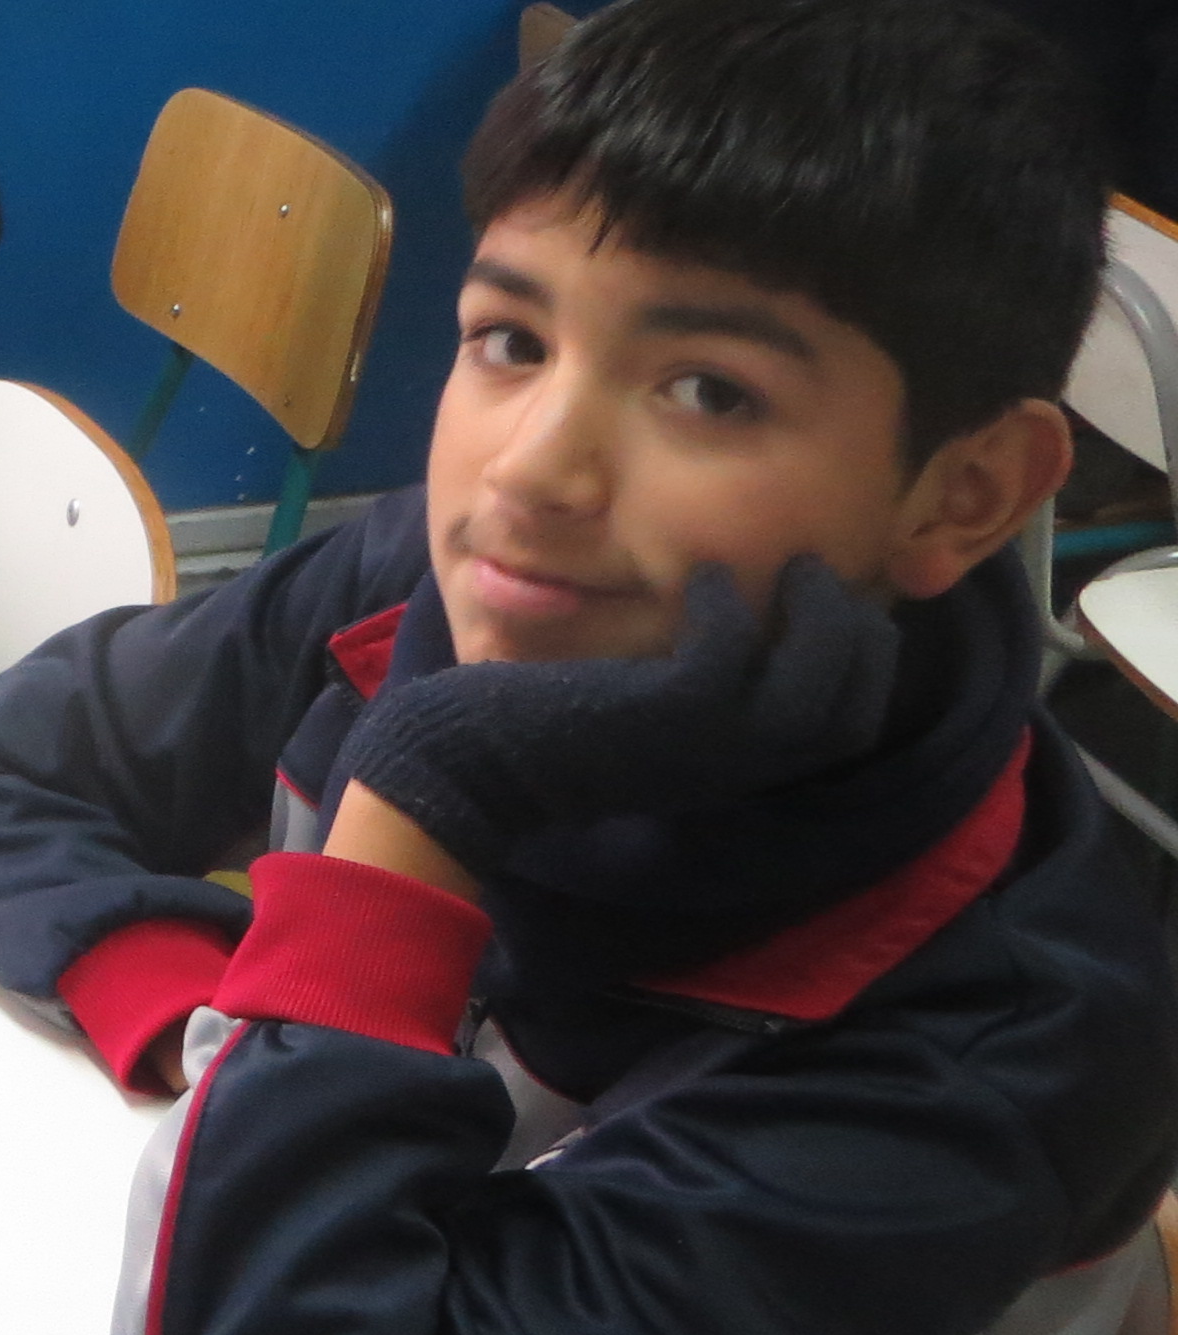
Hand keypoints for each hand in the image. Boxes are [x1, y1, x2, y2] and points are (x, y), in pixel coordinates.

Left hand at [335, 558, 902, 880]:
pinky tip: (704, 575)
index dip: (864, 665)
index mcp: (739, 765)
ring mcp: (708, 740)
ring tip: (800, 566)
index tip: (849, 611)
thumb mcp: (648, 720)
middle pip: (850, 704)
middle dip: (861, 638)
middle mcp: (738, 762)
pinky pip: (730, 648)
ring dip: (819, 617)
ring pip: (814, 680)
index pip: (848, 725)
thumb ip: (701, 695)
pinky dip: (728, 604)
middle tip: (830, 577)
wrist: (470, 768)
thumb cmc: (549, 732)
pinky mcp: (664, 710)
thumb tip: (741, 633)